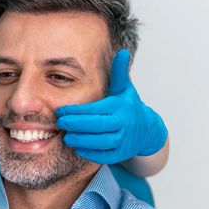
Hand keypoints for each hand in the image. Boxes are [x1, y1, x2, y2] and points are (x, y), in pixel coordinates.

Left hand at [55, 49, 167, 164]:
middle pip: (97, 126)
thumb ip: (119, 72)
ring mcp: (123, 140)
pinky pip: (104, 155)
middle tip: (61, 123)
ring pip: (100, 142)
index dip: (77, 111)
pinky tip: (78, 148)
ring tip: (67, 136)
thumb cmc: (128, 106)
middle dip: (76, 125)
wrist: (147, 129)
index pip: (95, 110)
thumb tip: (122, 52)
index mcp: (119, 107)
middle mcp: (123, 124)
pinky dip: (90, 153)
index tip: (61, 111)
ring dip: (81, 140)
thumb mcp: (124, 89)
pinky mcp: (121, 153)